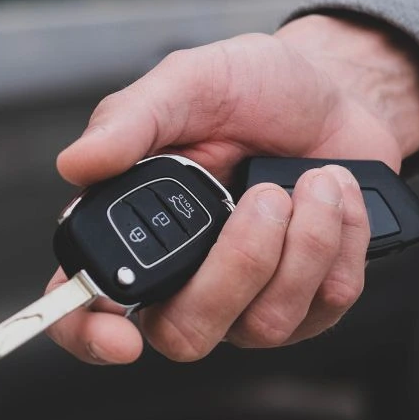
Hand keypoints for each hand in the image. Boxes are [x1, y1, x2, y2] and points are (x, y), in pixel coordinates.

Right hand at [45, 14, 418, 363]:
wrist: (334, 91)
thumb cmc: (251, 88)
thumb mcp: (187, 83)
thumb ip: (130, 122)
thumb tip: (76, 165)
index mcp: (135, 228)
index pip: (83, 305)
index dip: (88, 333)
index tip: (120, 336)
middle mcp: (184, 277)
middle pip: (185, 333)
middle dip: (237, 268)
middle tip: (266, 198)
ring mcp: (247, 301)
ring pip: (264, 324)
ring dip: (304, 243)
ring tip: (315, 179)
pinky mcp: (309, 302)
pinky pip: (325, 305)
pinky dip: (341, 239)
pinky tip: (337, 193)